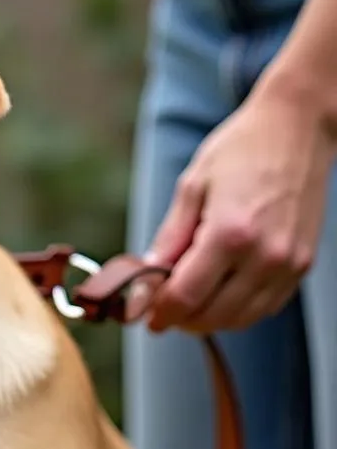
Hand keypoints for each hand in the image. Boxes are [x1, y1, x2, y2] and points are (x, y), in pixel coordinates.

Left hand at [143, 80, 334, 333]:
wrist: (297, 129)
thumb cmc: (240, 150)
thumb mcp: (192, 188)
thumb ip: (169, 238)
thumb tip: (147, 276)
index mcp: (229, 234)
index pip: (185, 296)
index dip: (159, 313)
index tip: (145, 318)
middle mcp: (264, 256)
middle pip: (212, 316)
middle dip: (180, 319)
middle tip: (161, 309)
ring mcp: (288, 264)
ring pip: (241, 319)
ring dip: (209, 319)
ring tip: (187, 302)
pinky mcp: (303, 265)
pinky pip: (265, 307)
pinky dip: (238, 310)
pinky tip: (219, 294)